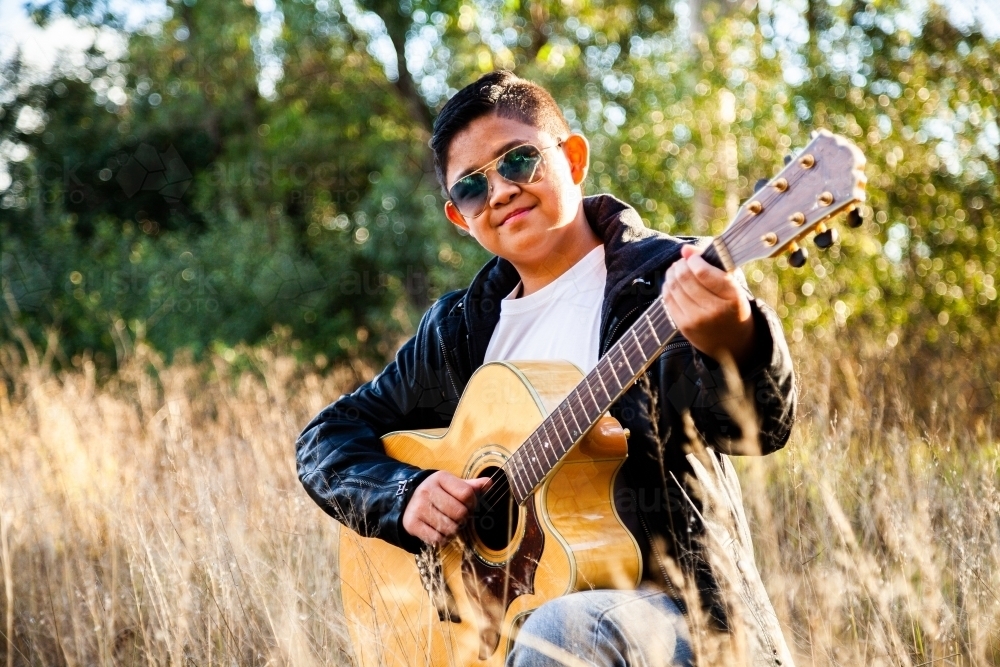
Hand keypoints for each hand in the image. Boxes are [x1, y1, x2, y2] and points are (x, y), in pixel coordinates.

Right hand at [402, 471, 491, 545]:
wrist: (408, 501)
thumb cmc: (437, 494)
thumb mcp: (452, 486)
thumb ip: (471, 486)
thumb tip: (489, 483)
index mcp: (440, 478)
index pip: (466, 494)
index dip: (473, 504)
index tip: (469, 506)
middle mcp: (427, 490)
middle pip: (460, 512)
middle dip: (463, 519)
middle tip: (459, 518)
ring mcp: (418, 507)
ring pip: (450, 527)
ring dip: (454, 530)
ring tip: (449, 524)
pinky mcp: (411, 523)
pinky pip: (437, 538)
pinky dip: (442, 539)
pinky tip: (439, 531)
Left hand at [662, 244, 756, 367]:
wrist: (732, 344)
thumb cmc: (732, 308)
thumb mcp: (732, 287)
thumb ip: (711, 265)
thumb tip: (685, 249)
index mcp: (732, 297)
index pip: (703, 272)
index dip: (694, 260)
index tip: (694, 258)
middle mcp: (714, 310)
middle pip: (685, 278)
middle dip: (680, 265)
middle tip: (683, 262)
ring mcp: (697, 320)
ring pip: (674, 287)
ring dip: (672, 274)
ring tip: (676, 270)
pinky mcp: (683, 326)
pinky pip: (668, 300)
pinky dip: (667, 287)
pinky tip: (673, 283)